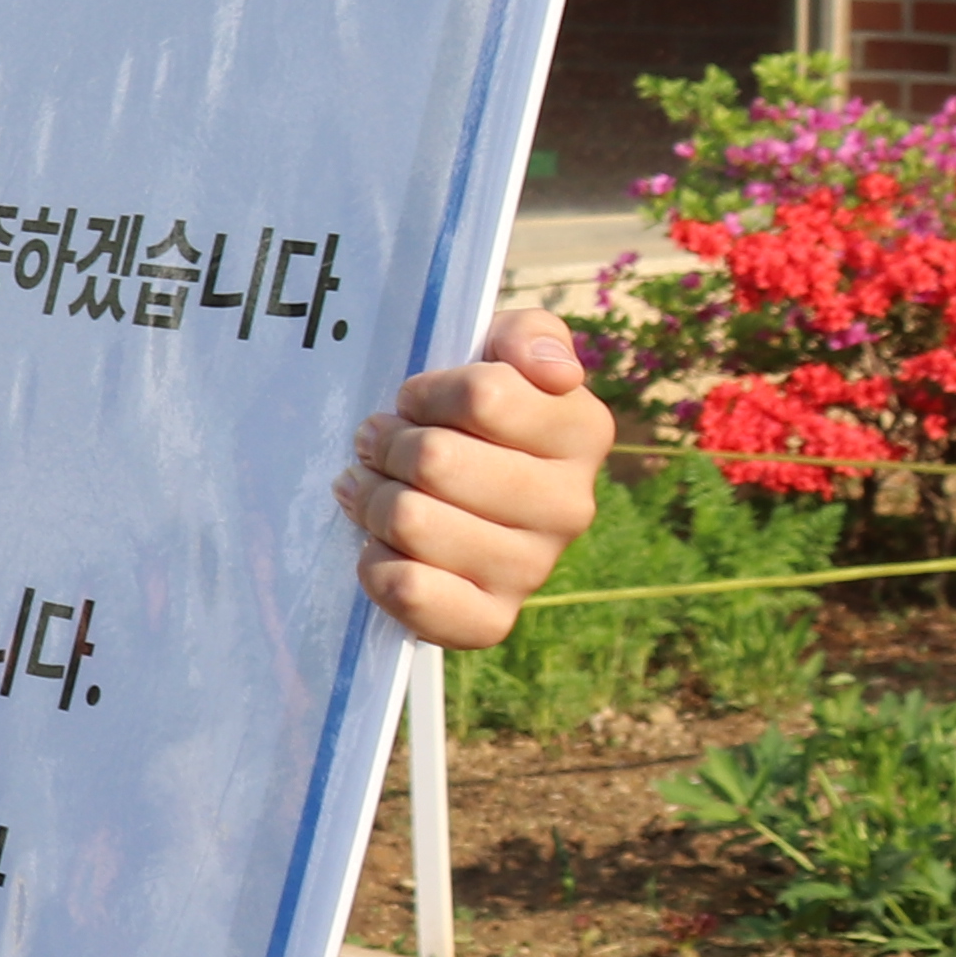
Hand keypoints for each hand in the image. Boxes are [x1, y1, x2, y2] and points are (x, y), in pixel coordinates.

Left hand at [335, 303, 614, 653]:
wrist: (455, 493)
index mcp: (584, 432)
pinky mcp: (491, 620)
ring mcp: (533, 569)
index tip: (416, 401)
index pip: (482, 396)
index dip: (426, 393)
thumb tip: (552, 370)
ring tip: (373, 488)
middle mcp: (572, 506)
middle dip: (388, 445)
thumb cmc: (474, 415)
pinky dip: (375, 564)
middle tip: (379, 445)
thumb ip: (528, 336)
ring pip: (411, 520)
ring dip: (372, 498)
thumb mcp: (501, 351)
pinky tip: (380, 546)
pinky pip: (410, 591)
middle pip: (435, 461)